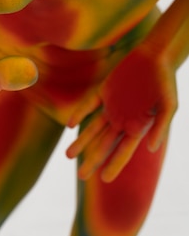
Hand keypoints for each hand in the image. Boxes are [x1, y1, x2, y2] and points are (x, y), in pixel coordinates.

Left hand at [66, 44, 176, 181]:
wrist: (155, 56)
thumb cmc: (165, 81)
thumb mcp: (168, 105)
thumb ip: (160, 126)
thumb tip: (151, 148)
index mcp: (138, 127)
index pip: (123, 152)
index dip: (114, 165)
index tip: (104, 179)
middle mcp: (123, 120)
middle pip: (104, 145)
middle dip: (93, 160)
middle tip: (81, 176)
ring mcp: (112, 106)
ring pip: (93, 129)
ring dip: (81, 142)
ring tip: (68, 156)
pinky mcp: (104, 91)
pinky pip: (89, 106)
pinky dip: (80, 114)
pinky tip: (70, 125)